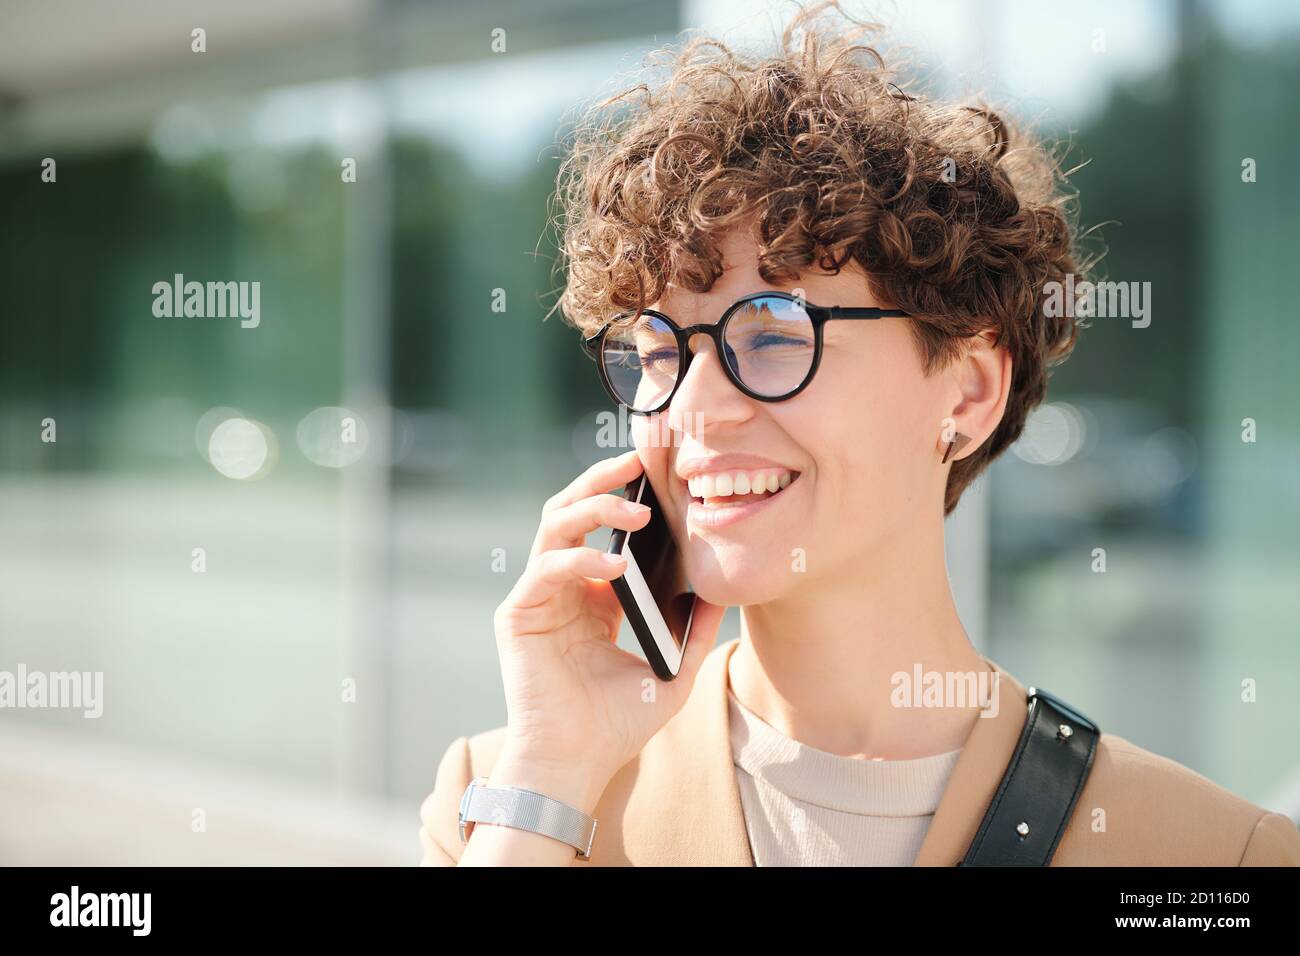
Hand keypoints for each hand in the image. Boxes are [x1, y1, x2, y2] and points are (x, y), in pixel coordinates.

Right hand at [491, 448, 726, 798]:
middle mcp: (562, 589)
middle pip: (573, 512)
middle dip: (603, 481)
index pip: (604, 531)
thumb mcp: (671, 671)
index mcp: (593, 598)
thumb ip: (694, 633)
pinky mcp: (518, 614)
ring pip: (555, 526)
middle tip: (638, 461)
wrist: (577, 764)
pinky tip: (613, 566)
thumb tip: (724, 595)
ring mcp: (537, 598)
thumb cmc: (617, 724)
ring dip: (593, 508)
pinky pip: (546, 569)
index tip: (661, 476)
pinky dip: (579, 561)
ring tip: (635, 509)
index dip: (626, 498)